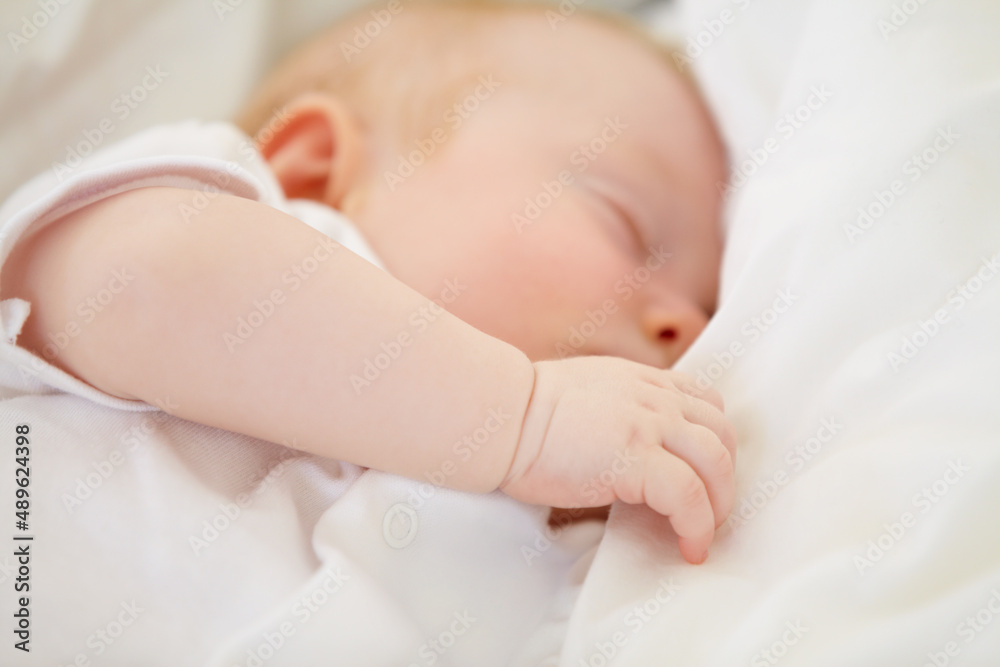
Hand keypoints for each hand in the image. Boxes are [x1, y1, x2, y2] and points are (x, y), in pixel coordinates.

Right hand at [500, 356, 736, 563]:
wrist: (502, 416)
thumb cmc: (526, 413)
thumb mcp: (589, 392)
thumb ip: (621, 409)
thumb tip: (630, 449)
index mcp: (643, 381)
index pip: (707, 404)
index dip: (715, 443)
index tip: (705, 475)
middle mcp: (654, 397)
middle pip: (722, 434)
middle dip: (725, 478)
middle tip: (710, 510)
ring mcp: (648, 425)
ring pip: (716, 463)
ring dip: (719, 504)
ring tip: (703, 532)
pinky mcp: (635, 458)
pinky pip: (689, 496)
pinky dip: (698, 525)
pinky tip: (689, 546)